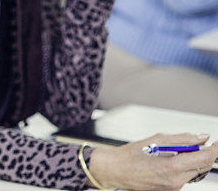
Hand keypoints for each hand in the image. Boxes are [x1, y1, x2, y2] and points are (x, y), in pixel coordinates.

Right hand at [89, 133, 217, 189]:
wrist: (115, 170)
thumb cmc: (130, 155)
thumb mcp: (156, 139)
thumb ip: (182, 138)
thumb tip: (201, 137)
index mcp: (172, 166)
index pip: (204, 158)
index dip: (213, 149)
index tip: (215, 143)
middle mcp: (176, 180)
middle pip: (201, 166)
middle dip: (202, 154)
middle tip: (193, 144)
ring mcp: (173, 187)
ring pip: (193, 172)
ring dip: (190, 161)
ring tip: (174, 152)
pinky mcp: (170, 190)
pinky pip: (184, 177)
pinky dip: (182, 167)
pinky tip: (168, 161)